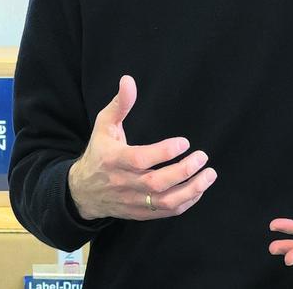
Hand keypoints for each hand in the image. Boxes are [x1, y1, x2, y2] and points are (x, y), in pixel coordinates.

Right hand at [68, 75, 217, 220]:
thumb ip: (120, 104)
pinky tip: (198, 189)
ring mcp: (133, 200)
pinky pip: (166, 212)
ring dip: (191, 189)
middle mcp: (124, 183)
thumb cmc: (99, 153)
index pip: (140, 159)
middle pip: (156, 183)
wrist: (83, 192)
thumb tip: (129, 80)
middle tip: (202, 157)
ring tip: (209, 174)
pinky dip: (186, 202)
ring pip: (165, 202)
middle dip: (183, 171)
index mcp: (113, 159)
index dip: (163, 152)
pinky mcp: (141, 213)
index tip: (184, 142)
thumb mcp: (104, 125)